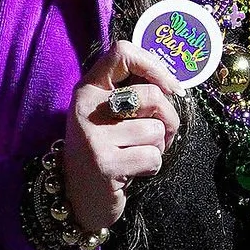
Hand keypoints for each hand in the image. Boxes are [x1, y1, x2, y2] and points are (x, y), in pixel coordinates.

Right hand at [64, 42, 181, 232]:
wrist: (76, 197)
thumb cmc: (103, 150)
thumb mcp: (107, 115)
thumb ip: (131, 94)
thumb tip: (173, 83)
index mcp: (87, 88)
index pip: (122, 52)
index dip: (155, 66)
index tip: (172, 88)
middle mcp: (86, 107)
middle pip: (152, 95)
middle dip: (169, 118)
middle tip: (159, 135)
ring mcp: (93, 136)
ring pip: (156, 130)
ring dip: (157, 147)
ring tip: (136, 155)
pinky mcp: (104, 163)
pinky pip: (152, 156)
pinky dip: (152, 167)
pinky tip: (132, 172)